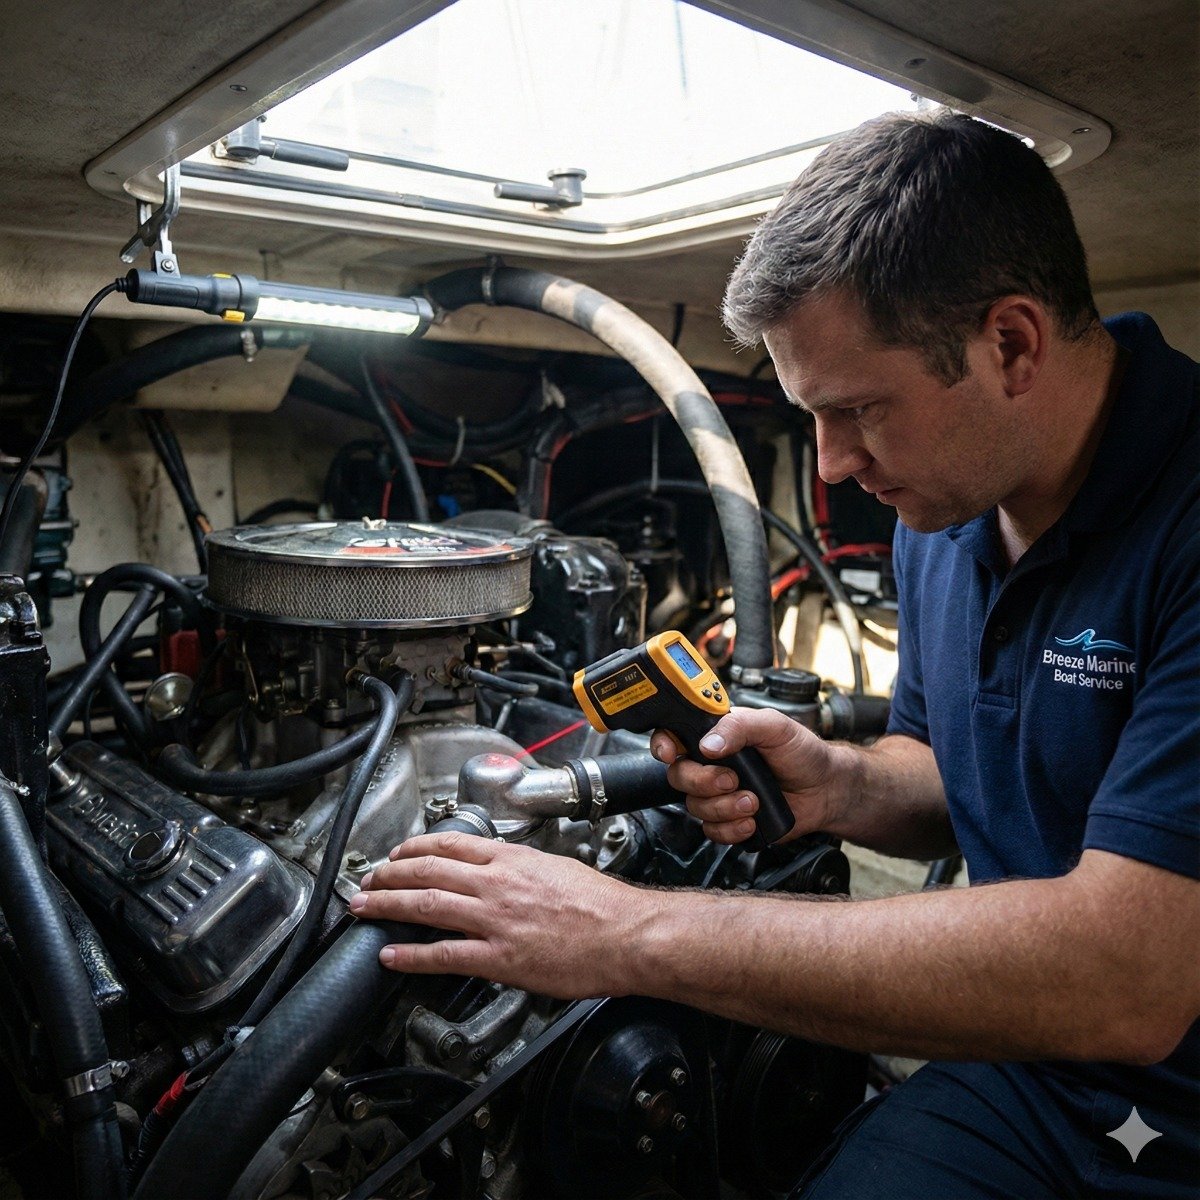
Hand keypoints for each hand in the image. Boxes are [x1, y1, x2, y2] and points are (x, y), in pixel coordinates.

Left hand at [349, 831, 651, 996]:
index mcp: (513, 859)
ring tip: (364, 907)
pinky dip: (412, 955)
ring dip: (388, 905)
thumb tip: (500, 865)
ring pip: (427, 905)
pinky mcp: (500, 958)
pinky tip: (391, 955)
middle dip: (390, 874)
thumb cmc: (603, 905)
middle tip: (368, 879)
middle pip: (429, 871)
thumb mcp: (557, 866)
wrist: (628, 934)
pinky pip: (445, 955)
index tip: (398, 853)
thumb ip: (521, 866)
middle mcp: (498, 884)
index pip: (450, 844)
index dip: (415, 848)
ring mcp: (496, 920)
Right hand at [650, 706, 840, 844]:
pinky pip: (711, 831)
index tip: (671, 753)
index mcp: (717, 735)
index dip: (663, 744)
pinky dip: (732, 829)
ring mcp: (718, 793)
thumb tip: (709, 743)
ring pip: (694, 807)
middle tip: (733, 779)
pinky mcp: (729, 820)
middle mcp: (712, 764)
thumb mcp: (775, 726)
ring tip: (754, 800)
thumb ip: (741, 726)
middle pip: (678, 776)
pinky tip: (753, 820)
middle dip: (703, 782)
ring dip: (724, 807)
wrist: (825, 790)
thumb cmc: (802, 753)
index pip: (674, 735)